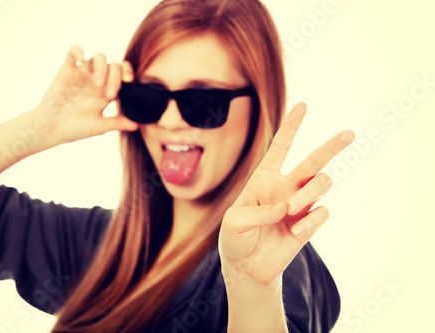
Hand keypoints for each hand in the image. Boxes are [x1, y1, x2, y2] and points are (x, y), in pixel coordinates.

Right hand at [33, 45, 137, 145]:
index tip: (130, 82)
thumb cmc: (75, 129)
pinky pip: (74, 51)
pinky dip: (79, 51)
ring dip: (102, 67)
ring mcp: (82, 75)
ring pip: (98, 57)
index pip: (123, 75)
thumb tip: (137, 125)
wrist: (50, 129)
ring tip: (98, 84)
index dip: (129, 73)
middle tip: (110, 94)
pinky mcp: (67, 70)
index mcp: (106, 93)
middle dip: (116, 77)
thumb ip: (117, 123)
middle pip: (114, 66)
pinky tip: (81, 60)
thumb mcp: (99, 126)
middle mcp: (96, 81)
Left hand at [219, 103, 353, 288]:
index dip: (291, 126)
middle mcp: (286, 187)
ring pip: (321, 184)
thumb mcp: (234, 222)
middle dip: (332, 146)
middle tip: (349, 133)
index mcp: (264, 178)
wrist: (246, 267)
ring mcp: (300, 205)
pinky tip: (296, 230)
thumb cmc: (235, 239)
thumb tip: (286, 208)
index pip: (280, 147)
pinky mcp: (309, 224)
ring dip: (309, 193)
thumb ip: (257, 212)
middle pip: (315, 161)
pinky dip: (310, 220)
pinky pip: (322, 212)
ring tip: (290, 210)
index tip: (303, 105)